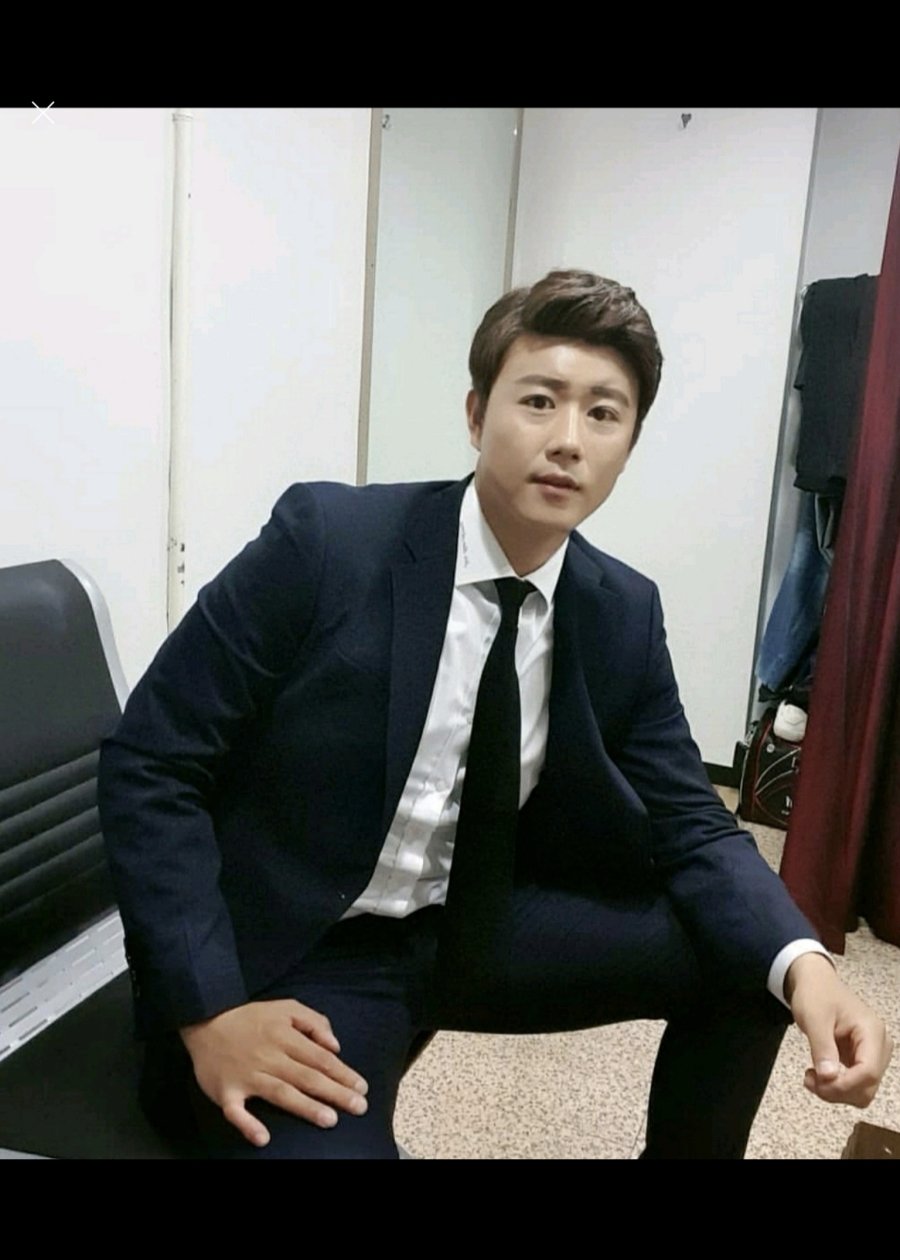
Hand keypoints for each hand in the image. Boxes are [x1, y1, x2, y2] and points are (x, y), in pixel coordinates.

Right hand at [179, 999, 368, 1146]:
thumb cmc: (251, 1018)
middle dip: (335, 1092)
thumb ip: (314, 1022)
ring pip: (280, 1093)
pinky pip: (236, 1111)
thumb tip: (335, 1045)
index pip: (320, 1058)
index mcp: (284, 1036)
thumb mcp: (285, 1007)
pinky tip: (263, 1138)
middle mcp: (269, 1057)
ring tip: (329, 1119)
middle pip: (306, 1077)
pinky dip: (248, 1124)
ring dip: (305, 1106)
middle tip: (359, 1107)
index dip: (342, 1073)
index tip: (361, 1088)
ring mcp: (247, 1076)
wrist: (205, 1020)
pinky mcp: (226, 1092)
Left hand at [785, 952, 892, 1106]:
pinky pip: (854, 1085)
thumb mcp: (814, 1017)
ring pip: (862, 1091)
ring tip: (811, 1077)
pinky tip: (818, 1075)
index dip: (845, 1085)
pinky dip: (836, 1087)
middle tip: (810, 1080)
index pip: (869, 1071)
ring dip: (836, 1092)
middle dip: (838, 1091)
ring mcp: (872, 1055)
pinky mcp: (862, 1060)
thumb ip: (822, 1047)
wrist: (816, 983)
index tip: (819, 1083)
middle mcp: (879, 1046)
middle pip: (868, 1087)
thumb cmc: (816, 994)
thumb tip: (829, 1077)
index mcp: (872, 1031)